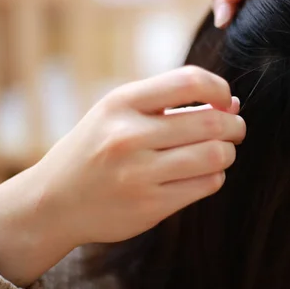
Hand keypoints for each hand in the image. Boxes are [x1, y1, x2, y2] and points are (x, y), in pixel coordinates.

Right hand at [0, 66, 245, 285]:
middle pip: (211, 122)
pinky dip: (215, 175)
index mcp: (120, 103)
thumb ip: (168, 104)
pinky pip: (206, 185)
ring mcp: (139, 175)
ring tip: (222, 150)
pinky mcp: (150, 207)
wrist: (53, 202)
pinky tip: (204, 173)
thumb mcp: (117, 114)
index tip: (224, 98)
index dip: (219, 87)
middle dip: (234, 125)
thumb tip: (231, 103)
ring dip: (228, 152)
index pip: (189, 81)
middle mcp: (128, 136)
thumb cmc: (94, 149)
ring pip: (215, 156)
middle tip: (235, 128)